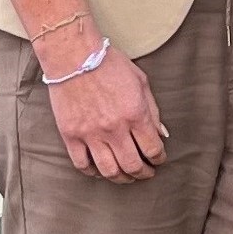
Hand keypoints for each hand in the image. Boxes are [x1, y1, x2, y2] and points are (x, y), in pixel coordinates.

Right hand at [46, 45, 168, 182]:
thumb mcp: (141, 82)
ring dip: (121, 178)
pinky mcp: (70, 135)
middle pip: (133, 165)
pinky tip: (100, 170)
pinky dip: (93, 172)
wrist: (72, 55)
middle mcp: (114, 128)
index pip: (153, 149)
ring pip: (109, 171)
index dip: (159, 158)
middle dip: (144, 173)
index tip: (159, 158)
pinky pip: (82, 164)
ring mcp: (91, 134)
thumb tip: (162, 134)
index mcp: (135, 114)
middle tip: (146, 172)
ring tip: (126, 176)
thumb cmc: (108, 64)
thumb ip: (153, 110)